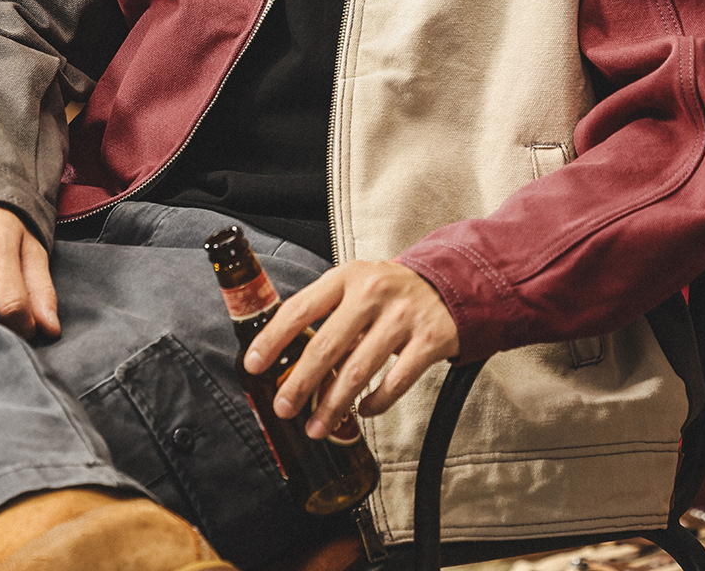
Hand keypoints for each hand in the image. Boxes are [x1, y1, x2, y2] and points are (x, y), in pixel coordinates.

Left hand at [243, 260, 458, 438]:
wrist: (450, 283)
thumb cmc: (391, 291)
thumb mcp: (357, 285)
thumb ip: (327, 312)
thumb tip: (286, 360)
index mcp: (347, 277)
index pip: (300, 308)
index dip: (273, 339)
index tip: (254, 365)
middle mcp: (373, 293)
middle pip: (327, 345)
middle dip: (300, 384)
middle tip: (284, 408)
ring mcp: (402, 317)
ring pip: (358, 371)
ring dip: (332, 405)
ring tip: (316, 427)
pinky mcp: (429, 340)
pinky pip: (395, 382)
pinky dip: (376, 403)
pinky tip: (364, 410)